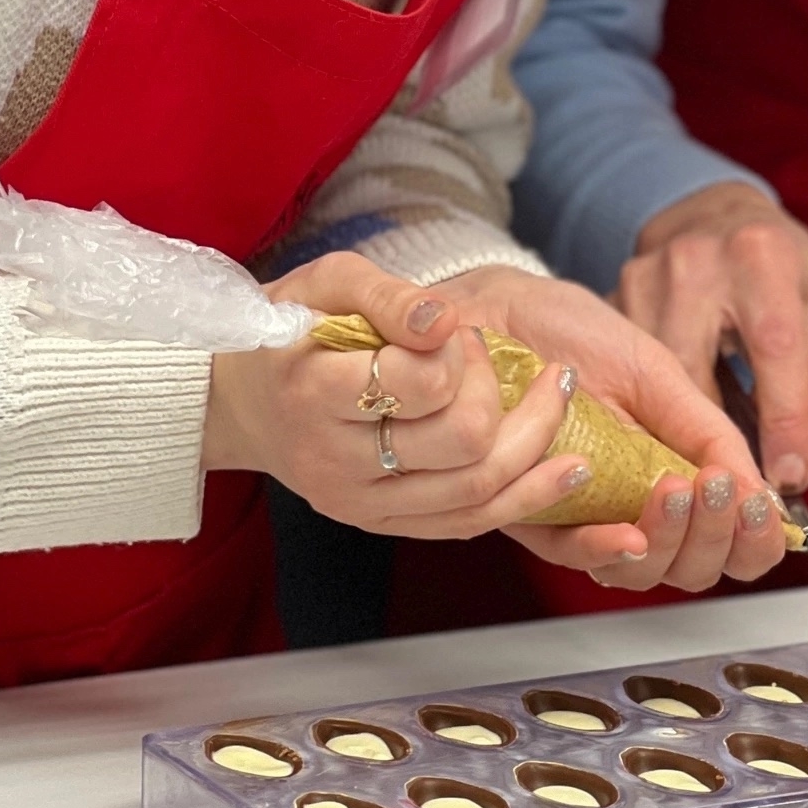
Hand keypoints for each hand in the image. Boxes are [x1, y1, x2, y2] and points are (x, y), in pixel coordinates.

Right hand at [204, 252, 593, 540]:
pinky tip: (566, 466)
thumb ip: (388, 295)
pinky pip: (466, 523)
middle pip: (460, 442)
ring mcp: (359, 503)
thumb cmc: (289, 328)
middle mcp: (334, 460)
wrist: (241, 401)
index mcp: (313, 392)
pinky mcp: (381, 524)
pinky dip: (526, 496)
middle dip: (496, 390)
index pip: (419, 382)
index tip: (454, 329)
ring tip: (564, 391)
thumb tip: (447, 322)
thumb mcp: (326, 283)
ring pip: (475, 491)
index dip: (457, 351)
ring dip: (536, 441)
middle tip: (491, 354)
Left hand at [434, 264, 791, 593]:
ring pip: (639, 572)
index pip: (728, 541)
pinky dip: (606, 548)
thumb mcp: (658, 376)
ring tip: (680, 489)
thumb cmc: (572, 332)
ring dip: (671, 541)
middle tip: (716, 488)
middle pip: (691, 568)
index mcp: (673, 473)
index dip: (752, 541)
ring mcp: (582, 514)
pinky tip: (631, 531)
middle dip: (716, 538)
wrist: (497, 306)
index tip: (757, 507)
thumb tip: (762, 493)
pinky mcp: (526, 512)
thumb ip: (709, 434)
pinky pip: (570, 554)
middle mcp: (631, 505)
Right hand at [619, 182, 807, 491]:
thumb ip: (806, 365)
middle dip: (719, 442)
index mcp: (760, 258)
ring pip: (652, 382)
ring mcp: (646, 276)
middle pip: (700, 375)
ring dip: (677, 428)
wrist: (710, 209)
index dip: (784, 421)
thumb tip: (782, 448)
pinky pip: (627, 368)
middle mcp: (697, 262)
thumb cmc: (774, 262)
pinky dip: (647, 403)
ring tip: (699, 464)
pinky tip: (663, 424)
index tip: (788, 477)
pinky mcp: (614, 295)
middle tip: (738, 488)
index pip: (775, 348)